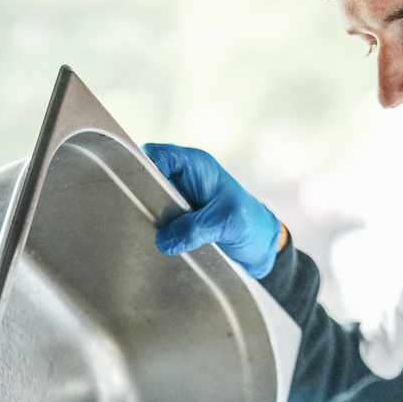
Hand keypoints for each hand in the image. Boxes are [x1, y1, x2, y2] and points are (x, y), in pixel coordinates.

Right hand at [143, 142, 282, 278]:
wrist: (261, 247)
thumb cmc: (251, 225)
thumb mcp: (225, 224)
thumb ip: (193, 229)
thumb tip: (162, 240)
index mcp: (196, 165)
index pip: (159, 154)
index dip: (146, 168)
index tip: (143, 192)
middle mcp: (183, 178)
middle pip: (146, 177)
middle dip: (141, 196)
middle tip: (142, 217)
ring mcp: (178, 199)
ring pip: (147, 200)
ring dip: (147, 217)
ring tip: (147, 233)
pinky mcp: (176, 219)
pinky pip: (156, 220)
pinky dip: (154, 231)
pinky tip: (156, 243)